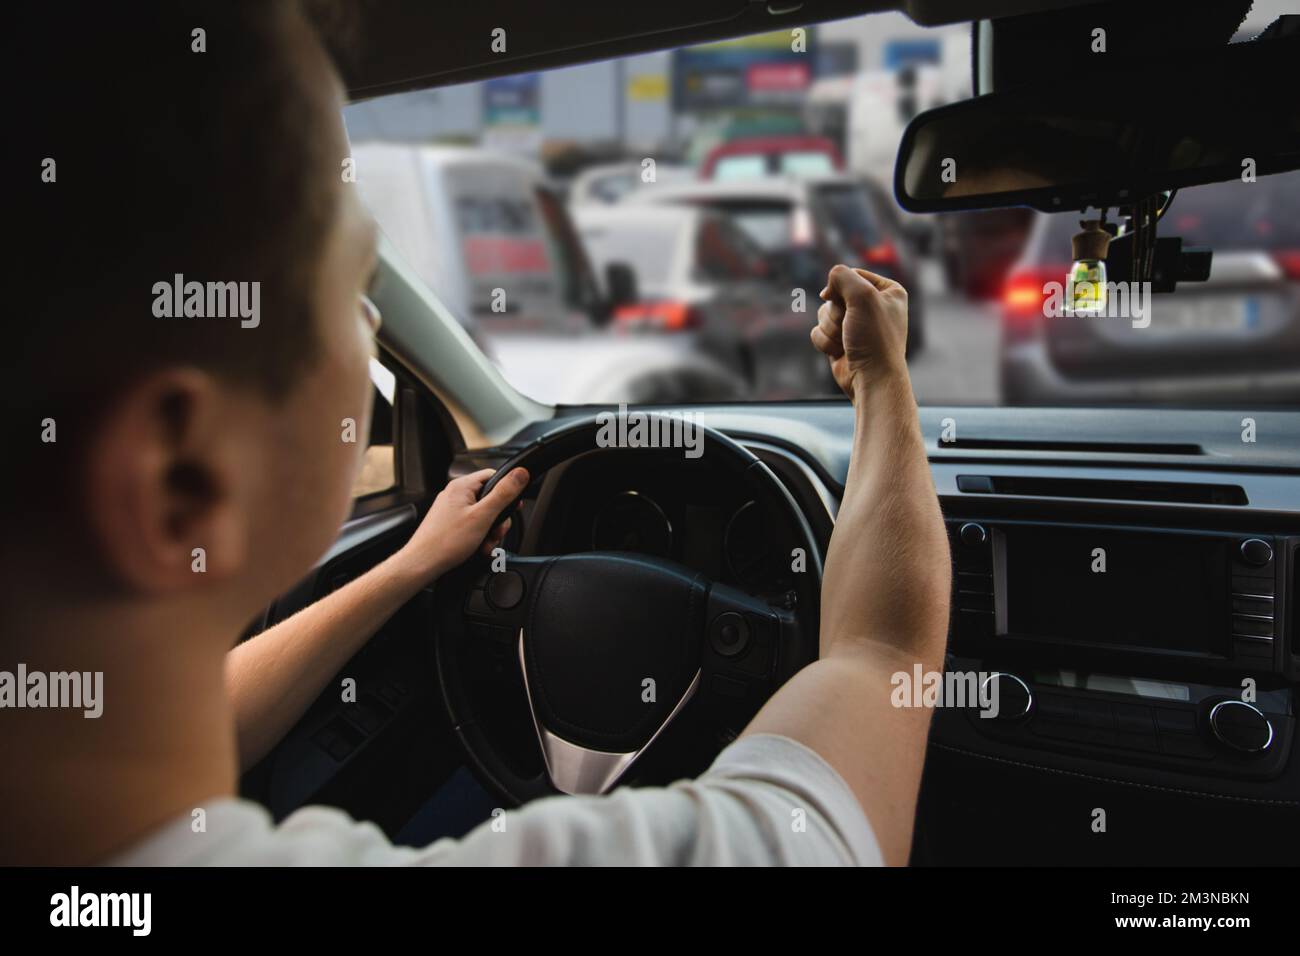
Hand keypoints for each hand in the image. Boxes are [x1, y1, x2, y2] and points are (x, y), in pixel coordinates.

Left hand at [394, 467, 528, 582]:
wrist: (422, 564)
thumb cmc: (445, 542)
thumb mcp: (483, 516)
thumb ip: (503, 494)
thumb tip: (520, 473)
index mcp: (462, 486)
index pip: (494, 476)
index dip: (508, 490)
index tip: (514, 505)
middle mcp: (455, 495)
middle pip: (491, 499)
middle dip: (498, 519)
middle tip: (496, 532)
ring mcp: (452, 510)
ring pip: (483, 515)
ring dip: (490, 532)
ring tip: (485, 544)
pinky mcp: (450, 524)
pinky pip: (473, 525)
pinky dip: (479, 537)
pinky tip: (478, 548)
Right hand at [810, 265, 909, 400]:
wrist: (872, 378)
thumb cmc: (874, 338)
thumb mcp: (862, 295)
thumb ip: (841, 276)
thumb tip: (827, 288)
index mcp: (888, 291)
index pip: (852, 275)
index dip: (842, 287)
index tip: (845, 300)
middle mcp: (872, 306)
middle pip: (835, 295)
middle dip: (836, 312)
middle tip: (850, 326)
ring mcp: (855, 325)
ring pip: (823, 312)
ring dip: (830, 328)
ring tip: (847, 341)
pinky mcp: (840, 340)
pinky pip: (818, 331)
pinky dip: (824, 341)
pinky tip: (839, 352)